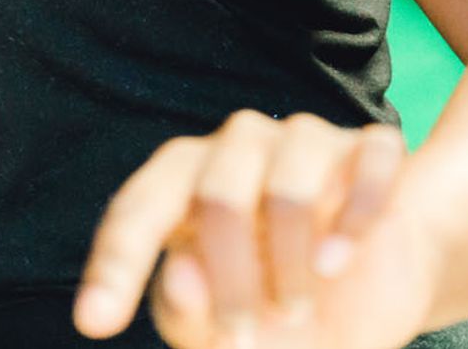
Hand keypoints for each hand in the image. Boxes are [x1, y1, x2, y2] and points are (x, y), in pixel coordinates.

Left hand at [75, 110, 438, 348]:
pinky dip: (355, 224)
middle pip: (219, 196)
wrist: (373, 289)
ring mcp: (305, 138)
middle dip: (230, 282)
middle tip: (244, 336)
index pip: (137, 209)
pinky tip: (341, 260)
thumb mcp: (216, 328)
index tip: (95, 324)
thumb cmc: (271, 304)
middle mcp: (237, 145)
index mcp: (183, 182)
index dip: (115, 265)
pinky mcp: (370, 146)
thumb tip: (179, 273)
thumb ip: (185, 309)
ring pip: (289, 189)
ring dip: (291, 265)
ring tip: (298, 307)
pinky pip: (366, 166)